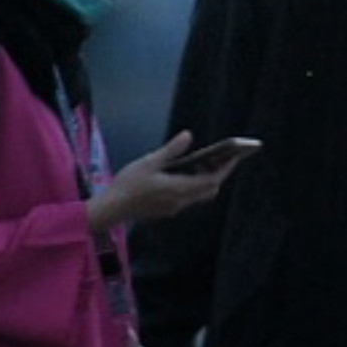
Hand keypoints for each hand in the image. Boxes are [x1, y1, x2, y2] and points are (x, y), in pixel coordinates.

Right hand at [89, 131, 240, 235]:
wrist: (111, 209)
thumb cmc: (129, 184)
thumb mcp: (149, 162)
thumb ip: (171, 150)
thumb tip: (188, 136)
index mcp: (180, 188)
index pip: (213, 180)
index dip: (226, 169)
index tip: (234, 157)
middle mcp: (181, 201)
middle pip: (209, 189)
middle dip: (218, 174)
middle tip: (220, 158)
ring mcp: (174, 208)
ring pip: (199, 195)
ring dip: (204, 180)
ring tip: (201, 162)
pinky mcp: (166, 210)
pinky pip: (187, 198)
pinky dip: (192, 185)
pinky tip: (181, 174)